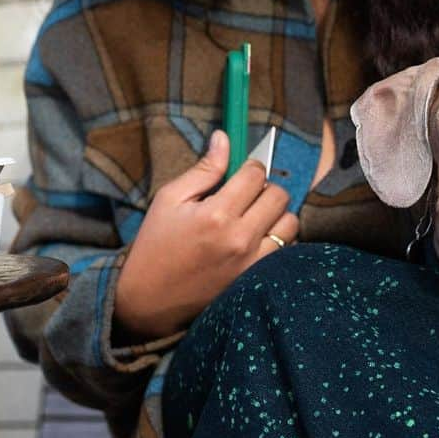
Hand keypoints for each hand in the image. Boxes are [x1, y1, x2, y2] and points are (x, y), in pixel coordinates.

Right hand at [114, 129, 298, 340]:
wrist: (148, 300)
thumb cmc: (156, 245)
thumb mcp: (170, 199)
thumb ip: (204, 169)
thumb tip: (224, 137)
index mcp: (216, 214)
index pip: (256, 174)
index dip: (251, 167)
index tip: (242, 172)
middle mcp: (239, 238)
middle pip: (278, 195)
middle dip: (265, 188)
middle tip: (246, 195)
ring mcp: (251, 262)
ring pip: (290, 223)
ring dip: (276, 214)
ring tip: (254, 217)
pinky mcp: (256, 279)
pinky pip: (287, 249)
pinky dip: (279, 238)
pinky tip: (258, 238)